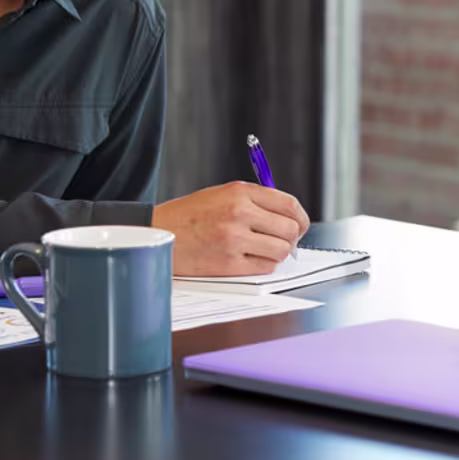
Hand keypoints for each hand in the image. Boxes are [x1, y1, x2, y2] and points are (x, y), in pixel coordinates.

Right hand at [152, 181, 310, 276]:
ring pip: (281, 250)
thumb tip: (288, 216)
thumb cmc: (189, 215)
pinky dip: (264, 265)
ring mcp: (233, 239)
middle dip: (292, 237)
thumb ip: (254, 201)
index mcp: (240, 192)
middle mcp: (239, 213)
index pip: (289, 204)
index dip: (301, 217)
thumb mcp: (221, 194)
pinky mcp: (227, 263)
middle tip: (284, 241)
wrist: (157, 234)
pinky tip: (253, 259)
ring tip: (267, 250)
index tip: (300, 225)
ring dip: (279, 253)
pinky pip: (265, 267)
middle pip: (290, 229)